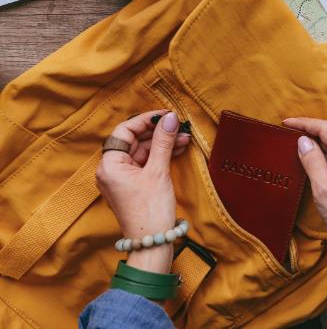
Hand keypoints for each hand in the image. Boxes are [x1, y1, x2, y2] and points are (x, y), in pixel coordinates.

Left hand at [95, 110, 190, 273]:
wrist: (153, 242)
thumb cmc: (151, 210)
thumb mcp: (159, 171)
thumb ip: (163, 142)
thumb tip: (170, 118)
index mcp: (109, 166)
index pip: (124, 132)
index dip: (145, 120)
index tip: (165, 115)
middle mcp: (111, 171)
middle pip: (134, 141)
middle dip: (158, 133)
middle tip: (180, 126)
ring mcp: (121, 179)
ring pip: (142, 152)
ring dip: (162, 144)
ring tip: (184, 138)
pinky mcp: (133, 186)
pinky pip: (145, 164)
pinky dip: (160, 156)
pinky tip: (177, 149)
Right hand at [283, 117, 326, 286]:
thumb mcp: (323, 189)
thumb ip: (312, 161)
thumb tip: (302, 141)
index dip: (305, 123)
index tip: (287, 122)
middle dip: (310, 133)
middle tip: (287, 133)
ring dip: (317, 148)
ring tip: (294, 146)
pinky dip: (325, 159)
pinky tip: (310, 161)